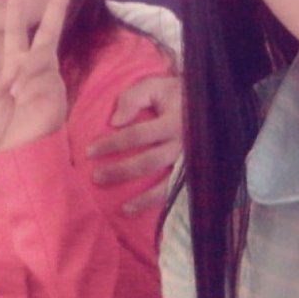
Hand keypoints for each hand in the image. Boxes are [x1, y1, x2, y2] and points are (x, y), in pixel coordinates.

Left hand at [0, 0, 74, 151]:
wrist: (14, 154)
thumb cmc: (0, 129)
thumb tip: (16, 64)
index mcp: (16, 68)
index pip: (18, 34)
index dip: (17, 13)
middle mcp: (37, 69)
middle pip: (48, 33)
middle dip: (56, 8)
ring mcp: (49, 79)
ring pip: (40, 54)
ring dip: (22, 69)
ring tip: (12, 92)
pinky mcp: (57, 90)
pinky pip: (41, 74)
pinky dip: (26, 81)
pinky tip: (18, 94)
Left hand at [86, 74, 182, 215]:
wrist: (209, 102)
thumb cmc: (174, 94)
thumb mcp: (154, 86)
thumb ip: (133, 99)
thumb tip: (115, 122)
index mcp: (173, 121)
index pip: (137, 135)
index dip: (112, 144)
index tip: (90, 151)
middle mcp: (184, 144)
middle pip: (148, 162)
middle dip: (120, 172)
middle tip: (95, 177)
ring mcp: (191, 162)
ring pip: (165, 184)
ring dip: (142, 198)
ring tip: (122, 208)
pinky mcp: (194, 173)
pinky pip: (177, 192)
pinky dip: (159, 204)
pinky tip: (142, 211)